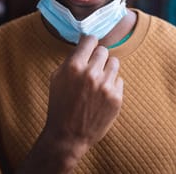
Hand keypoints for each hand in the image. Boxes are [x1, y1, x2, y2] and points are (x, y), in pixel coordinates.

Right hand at [44, 34, 123, 158]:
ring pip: (114, 63)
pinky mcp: (116, 98)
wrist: (68, 135)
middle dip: (97, 57)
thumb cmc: (60, 105)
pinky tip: (101, 94)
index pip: (90, 40)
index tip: (89, 47)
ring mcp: (106, 86)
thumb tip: (84, 44)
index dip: (89, 43)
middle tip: (91, 68)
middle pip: (103, 50)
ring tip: (98, 81)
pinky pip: (119, 80)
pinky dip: (111, 85)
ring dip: (106, 69)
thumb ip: (71, 60)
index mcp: (74, 66)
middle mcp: (91, 74)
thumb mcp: (57, 78)